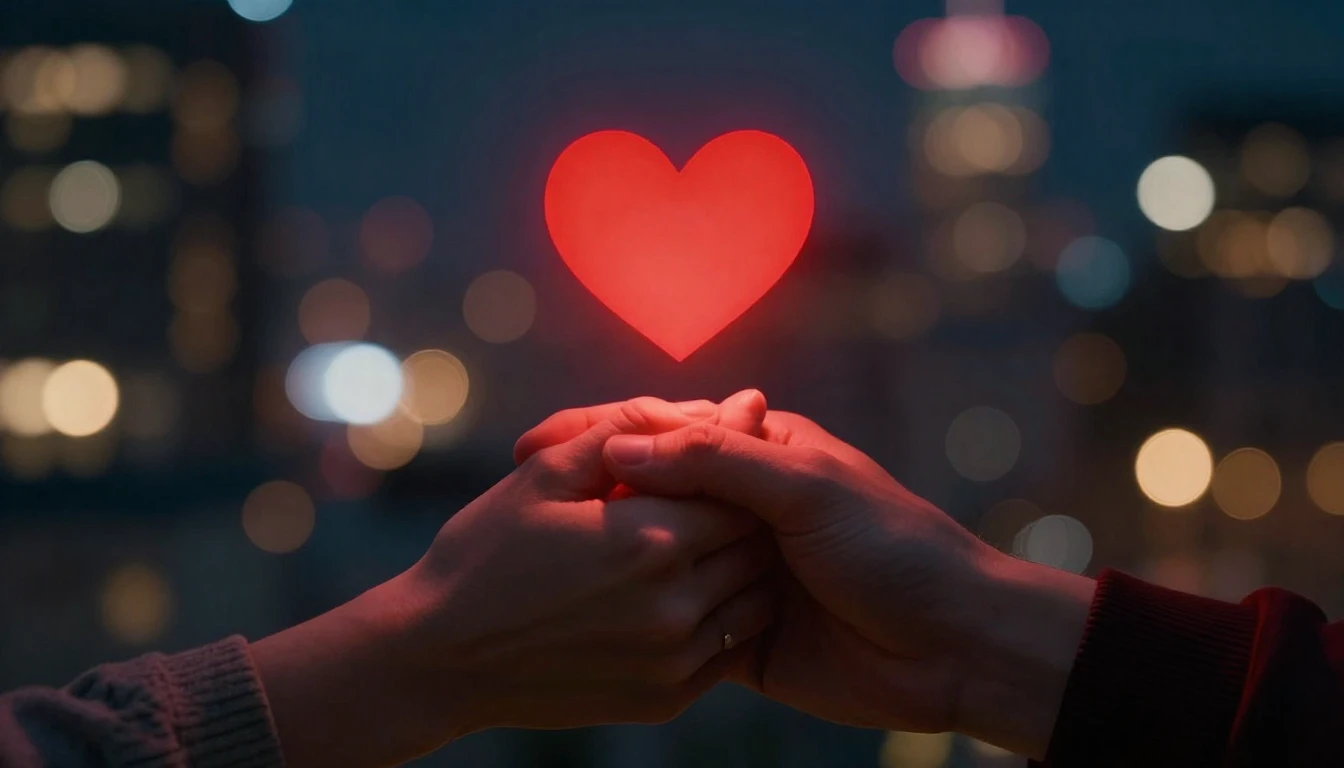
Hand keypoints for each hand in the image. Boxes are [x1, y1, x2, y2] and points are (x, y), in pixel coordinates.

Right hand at [252, 395, 774, 766]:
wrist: (440, 660)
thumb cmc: (485, 553)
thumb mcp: (546, 472)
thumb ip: (630, 428)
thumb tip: (716, 401)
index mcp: (649, 537)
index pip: (738, 487)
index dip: (732, 466)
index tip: (709, 460)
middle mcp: (673, 603)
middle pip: (753, 542)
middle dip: (741, 513)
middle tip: (706, 498)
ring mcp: (673, 659)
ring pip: (753, 597)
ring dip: (740, 566)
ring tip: (700, 545)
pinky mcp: (667, 698)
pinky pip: (729, 648)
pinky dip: (724, 617)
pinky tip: (685, 596)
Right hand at [526, 397, 1095, 758]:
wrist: (953, 647)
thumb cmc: (893, 547)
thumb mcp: (804, 486)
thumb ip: (718, 461)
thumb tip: (625, 445)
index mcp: (762, 459)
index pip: (664, 439)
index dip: (603, 441)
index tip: (532, 446)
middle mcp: (746, 515)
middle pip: (651, 497)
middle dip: (589, 494)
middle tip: (516, 491)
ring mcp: (742, 579)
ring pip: (658, 562)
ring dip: (606, 560)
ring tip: (536, 559)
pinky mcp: (744, 639)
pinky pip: (680, 624)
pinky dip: (641, 616)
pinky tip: (587, 617)